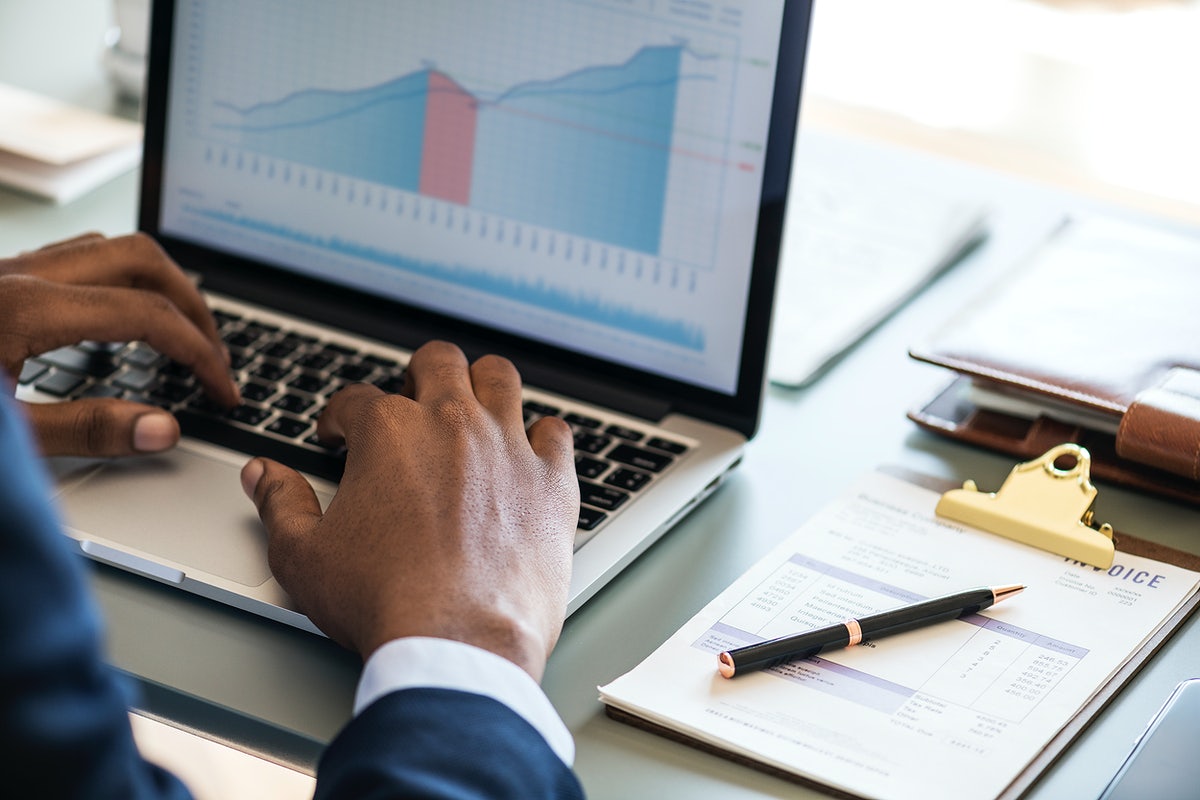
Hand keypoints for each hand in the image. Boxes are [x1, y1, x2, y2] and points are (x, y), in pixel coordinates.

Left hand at [0, 232, 238, 456]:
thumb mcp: (5, 437)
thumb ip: (83, 430)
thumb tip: (163, 428)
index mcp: (24, 307)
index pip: (147, 314)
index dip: (199, 354)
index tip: (221, 389)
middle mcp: (18, 274)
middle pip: (141, 259)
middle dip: (192, 306)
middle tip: (214, 355)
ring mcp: (4, 270)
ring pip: (108, 249)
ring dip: (157, 286)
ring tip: (179, 333)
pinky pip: (74, 260)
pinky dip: (117, 284)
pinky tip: (118, 323)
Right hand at [240, 340, 579, 679]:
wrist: (457, 642)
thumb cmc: (382, 601)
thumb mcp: (304, 556)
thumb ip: (280, 504)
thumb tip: (263, 474)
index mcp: (389, 432)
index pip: (357, 399)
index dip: (341, 417)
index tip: (339, 436)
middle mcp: (452, 423)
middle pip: (438, 362)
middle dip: (418, 376)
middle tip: (412, 405)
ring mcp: (508, 447)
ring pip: (500, 377)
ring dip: (482, 384)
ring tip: (472, 407)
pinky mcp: (552, 481)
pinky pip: (557, 432)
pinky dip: (542, 436)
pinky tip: (529, 452)